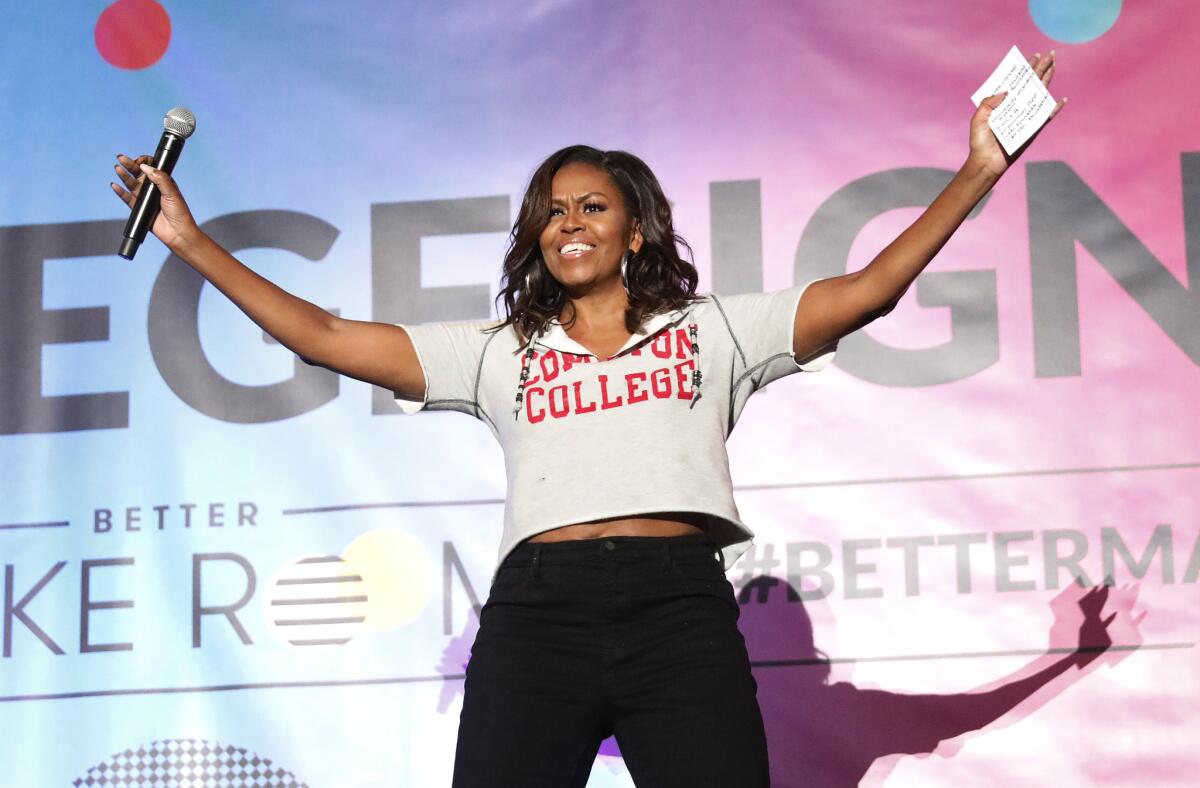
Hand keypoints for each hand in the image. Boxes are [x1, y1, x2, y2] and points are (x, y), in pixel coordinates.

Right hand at [110, 153, 199, 249]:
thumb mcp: (172, 192)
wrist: (178, 232)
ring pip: (132, 184)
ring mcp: (146, 198)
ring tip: (118, 168)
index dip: (144, 162)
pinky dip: (120, 192)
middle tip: (121, 158)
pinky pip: (127, 198)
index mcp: (164, 182)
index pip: (151, 168)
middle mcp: (153, 189)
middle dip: (130, 165)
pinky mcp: (139, 208)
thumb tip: (146, 167)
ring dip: (124, 176)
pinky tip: (115, 185)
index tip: (139, 160)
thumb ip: (160, 178)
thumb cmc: (180, 213)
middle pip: (139, 174)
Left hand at [968, 50, 1065, 178]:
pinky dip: (1054, 109)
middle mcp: (1015, 107)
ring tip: (1054, 66)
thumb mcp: (979, 118)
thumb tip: (1006, 91)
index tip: (1033, 56)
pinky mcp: (1032, 129)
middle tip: (1051, 54)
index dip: (1024, 69)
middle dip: (1040, 69)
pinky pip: (1045, 117)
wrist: (986, 161)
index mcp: (1002, 103)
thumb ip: (989, 103)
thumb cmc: (980, 141)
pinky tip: (1062, 99)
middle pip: (1030, 84)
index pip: (1015, 82)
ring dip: (1048, 80)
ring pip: (1039, 95)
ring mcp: (1025, 116)